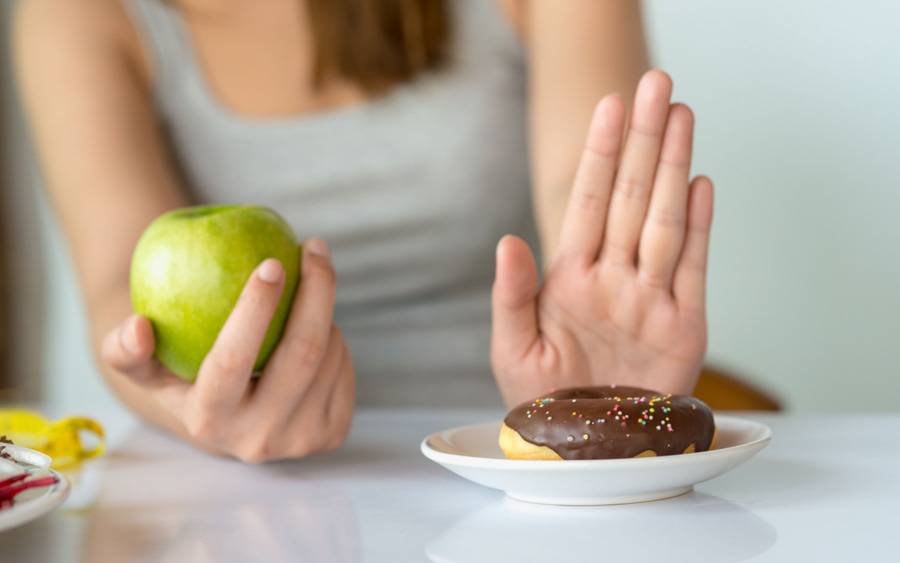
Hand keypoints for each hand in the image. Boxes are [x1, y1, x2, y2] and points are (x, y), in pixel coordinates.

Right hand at [101, 239, 354, 462]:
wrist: (228, 423)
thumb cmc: (183, 375)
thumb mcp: (146, 367)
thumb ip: (126, 350)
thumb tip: (137, 326)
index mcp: (208, 422)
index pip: (232, 360)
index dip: (255, 310)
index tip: (271, 262)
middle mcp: (257, 440)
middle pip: (302, 354)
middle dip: (315, 291)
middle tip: (314, 248)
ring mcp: (300, 442)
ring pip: (329, 356)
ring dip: (322, 313)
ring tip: (304, 294)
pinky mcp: (331, 435)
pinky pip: (344, 368)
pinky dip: (335, 337)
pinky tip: (318, 327)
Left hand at [491, 70, 713, 405]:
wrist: (585, 450)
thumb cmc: (543, 402)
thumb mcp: (513, 349)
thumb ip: (511, 294)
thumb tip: (507, 238)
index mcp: (570, 279)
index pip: (586, 202)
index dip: (598, 154)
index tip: (608, 107)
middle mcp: (613, 278)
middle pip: (630, 197)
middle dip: (642, 140)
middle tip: (655, 84)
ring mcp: (650, 298)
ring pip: (663, 220)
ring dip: (672, 168)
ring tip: (680, 116)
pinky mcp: (683, 325)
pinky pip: (692, 267)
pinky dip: (697, 226)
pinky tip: (698, 185)